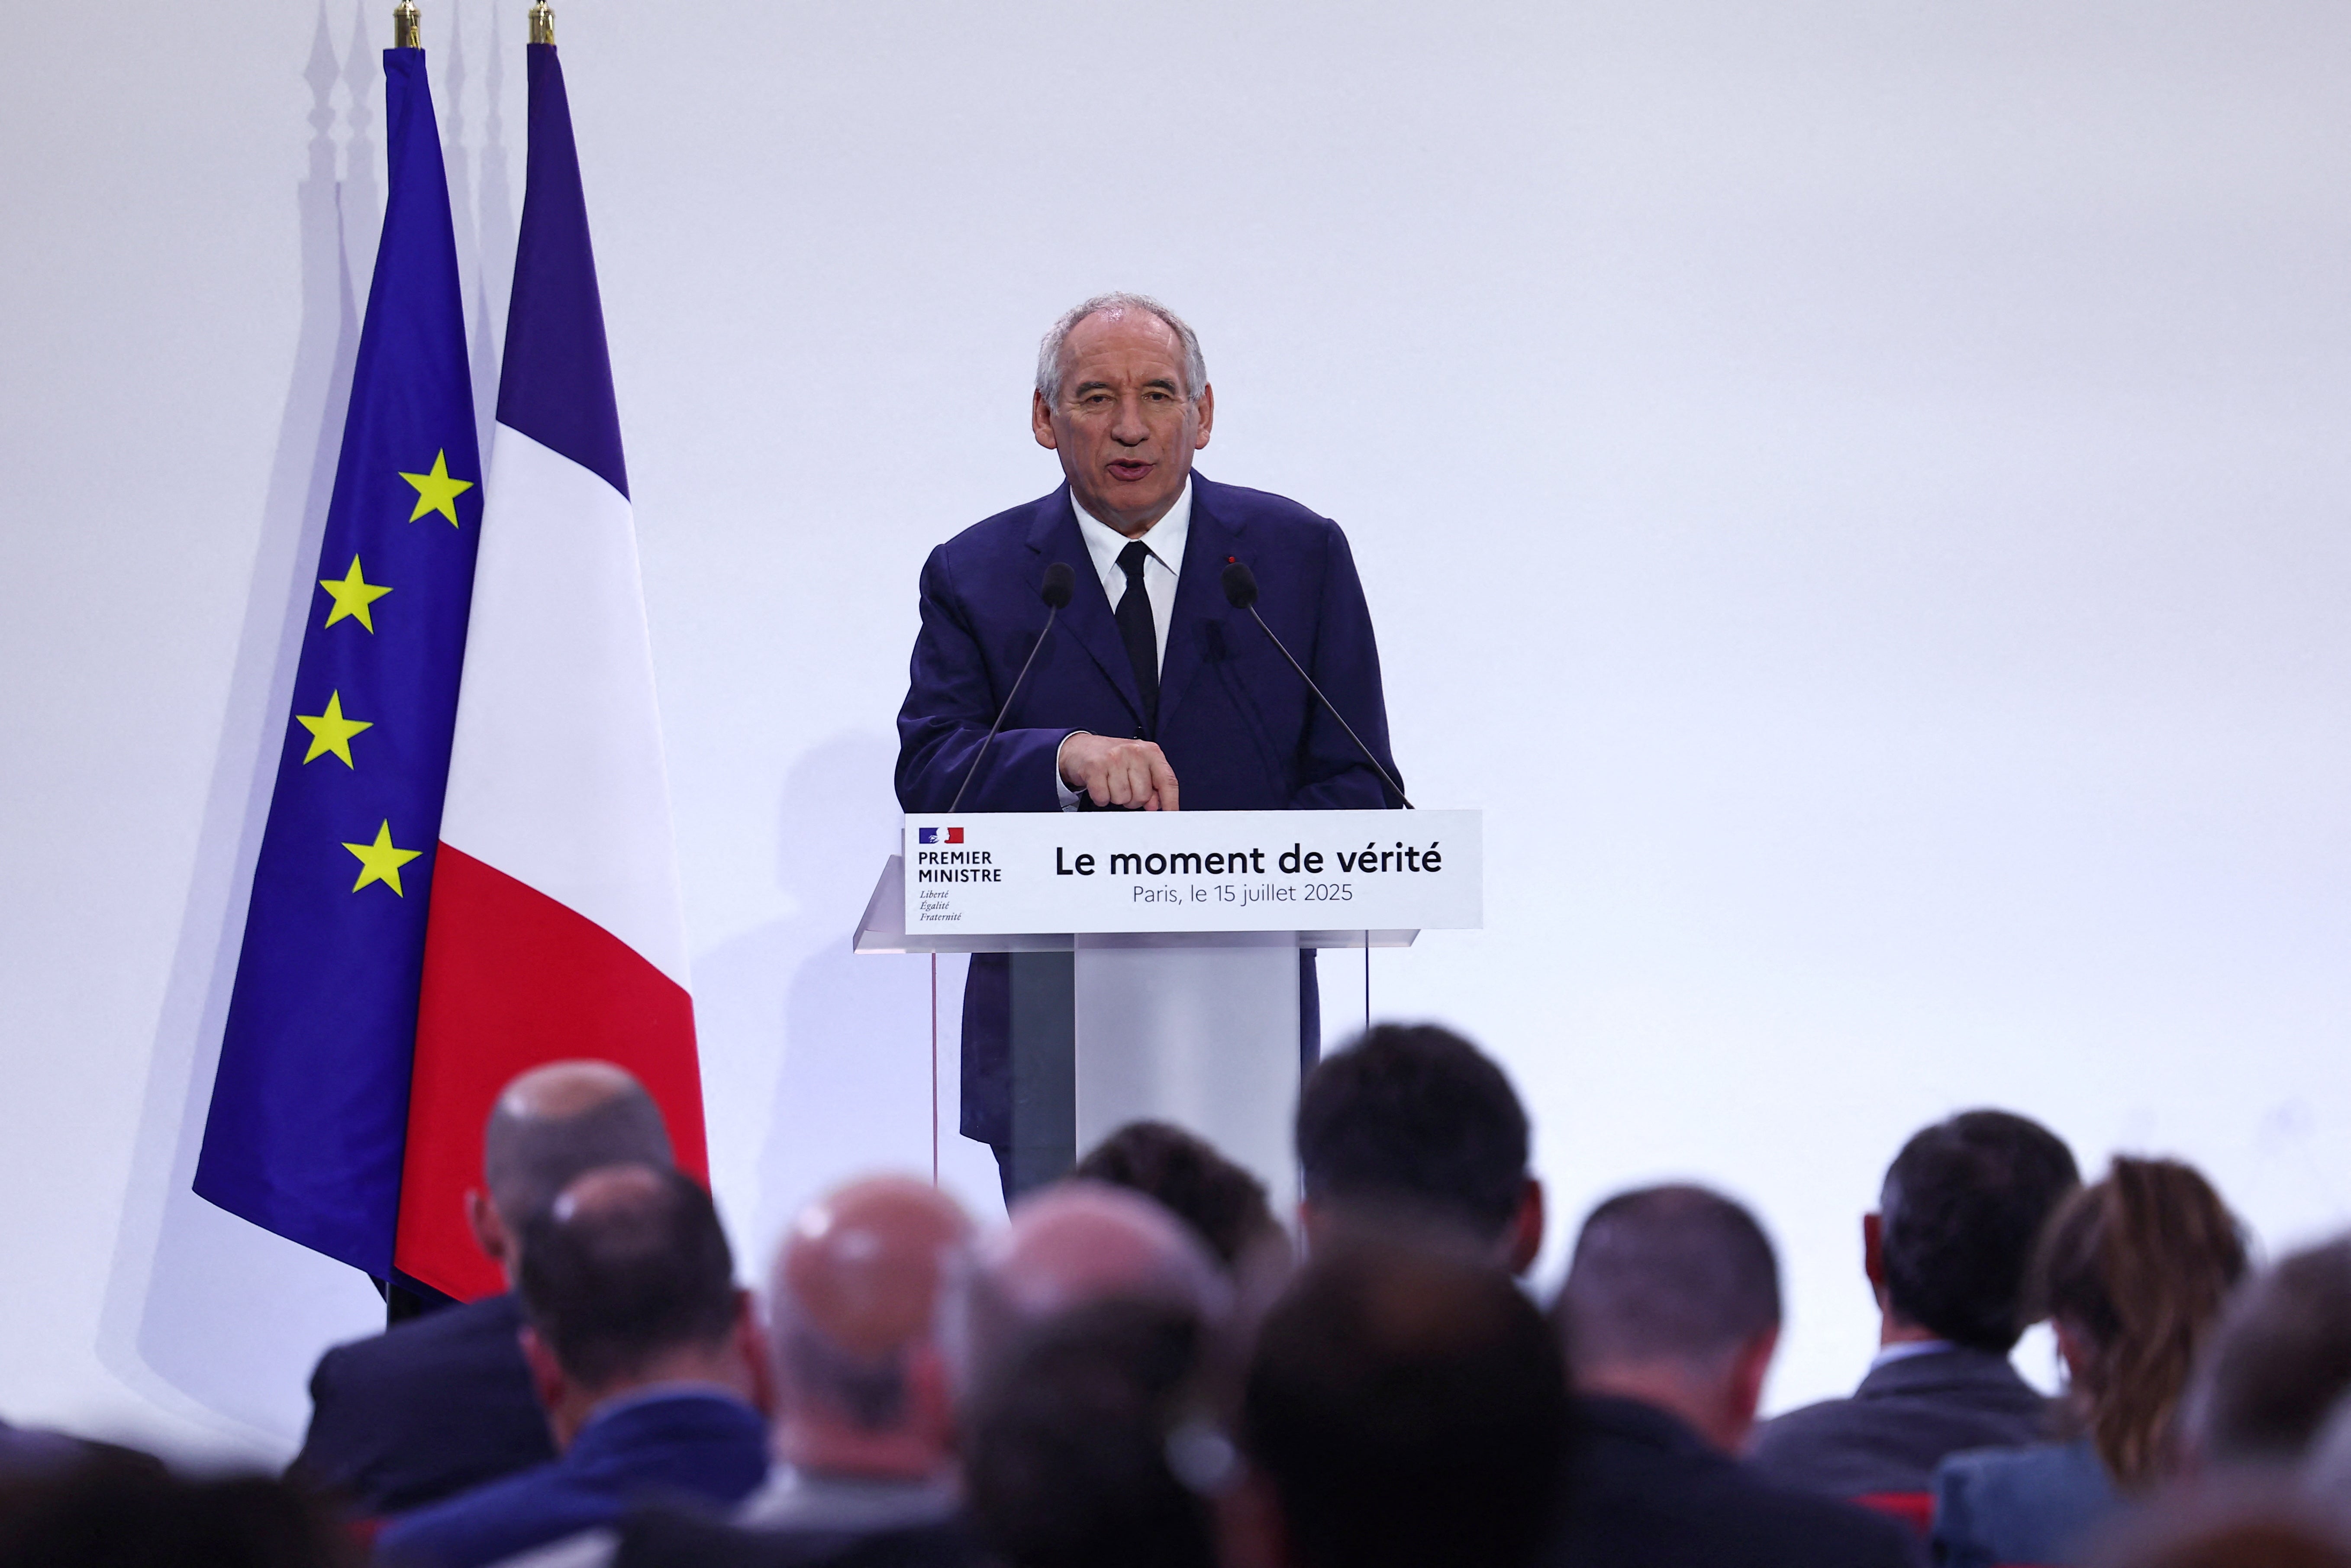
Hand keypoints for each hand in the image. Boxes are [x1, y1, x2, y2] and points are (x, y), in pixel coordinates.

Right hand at [1057, 732, 1179, 810]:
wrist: (1081, 748)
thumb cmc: (1113, 759)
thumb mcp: (1138, 766)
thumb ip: (1151, 784)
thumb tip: (1156, 805)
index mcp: (1150, 751)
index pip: (1167, 781)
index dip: (1171, 802)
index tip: (1171, 816)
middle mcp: (1134, 751)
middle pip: (1143, 796)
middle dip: (1133, 799)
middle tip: (1123, 786)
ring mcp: (1114, 757)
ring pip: (1123, 799)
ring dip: (1115, 797)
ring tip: (1110, 783)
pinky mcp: (1095, 766)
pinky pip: (1103, 798)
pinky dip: (1100, 797)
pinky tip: (1099, 784)